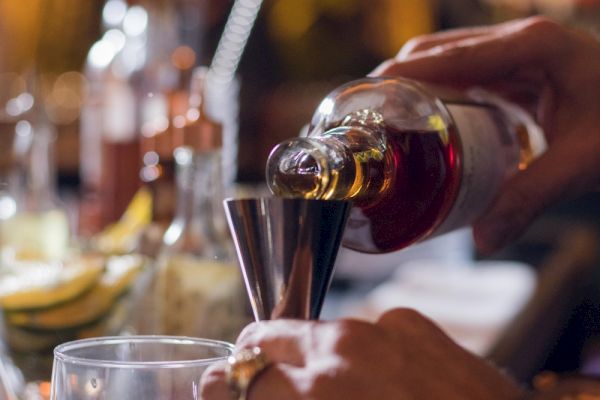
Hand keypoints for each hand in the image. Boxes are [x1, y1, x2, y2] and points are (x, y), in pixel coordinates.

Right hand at [200, 308, 523, 398]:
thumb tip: (258, 393)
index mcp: (319, 392)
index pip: (238, 374)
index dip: (222, 384)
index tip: (219, 387)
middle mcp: (344, 346)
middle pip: (269, 335)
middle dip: (257, 359)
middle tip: (265, 383)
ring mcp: (382, 326)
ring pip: (318, 334)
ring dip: (312, 358)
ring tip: (337, 388)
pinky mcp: (414, 320)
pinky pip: (365, 331)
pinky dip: (359, 352)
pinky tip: (383, 381)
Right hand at [371, 17, 599, 254]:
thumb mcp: (581, 163)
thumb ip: (529, 199)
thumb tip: (483, 240)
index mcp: (534, 47)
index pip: (452, 57)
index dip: (403, 75)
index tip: (366, 95)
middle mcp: (522, 39)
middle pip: (440, 51)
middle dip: (399, 78)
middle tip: (369, 116)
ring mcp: (521, 50)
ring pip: (450, 59)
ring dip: (416, 84)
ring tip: (388, 119)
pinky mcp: (522, 67)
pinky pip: (469, 73)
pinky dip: (441, 92)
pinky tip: (428, 119)